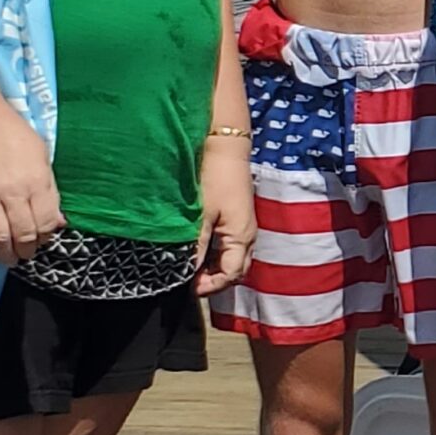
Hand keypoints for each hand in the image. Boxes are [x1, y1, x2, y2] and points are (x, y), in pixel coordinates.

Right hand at [0, 105, 62, 263]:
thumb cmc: (11, 133)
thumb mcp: (41, 155)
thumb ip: (50, 189)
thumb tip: (58, 220)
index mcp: (36, 181)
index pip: (45, 221)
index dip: (46, 236)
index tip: (43, 239)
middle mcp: (13, 192)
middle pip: (23, 234)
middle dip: (27, 250)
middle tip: (25, 254)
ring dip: (6, 254)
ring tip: (9, 259)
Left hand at [196, 139, 256, 294]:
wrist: (224, 146)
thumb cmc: (213, 178)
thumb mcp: (201, 215)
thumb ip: (195, 246)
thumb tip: (187, 272)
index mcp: (241, 237)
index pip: (230, 274)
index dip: (211, 286)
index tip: (188, 288)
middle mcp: (248, 235)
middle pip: (236, 269)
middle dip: (215, 280)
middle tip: (190, 282)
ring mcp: (245, 226)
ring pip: (233, 258)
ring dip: (214, 267)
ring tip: (192, 267)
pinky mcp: (238, 217)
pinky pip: (231, 245)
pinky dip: (216, 254)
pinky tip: (200, 249)